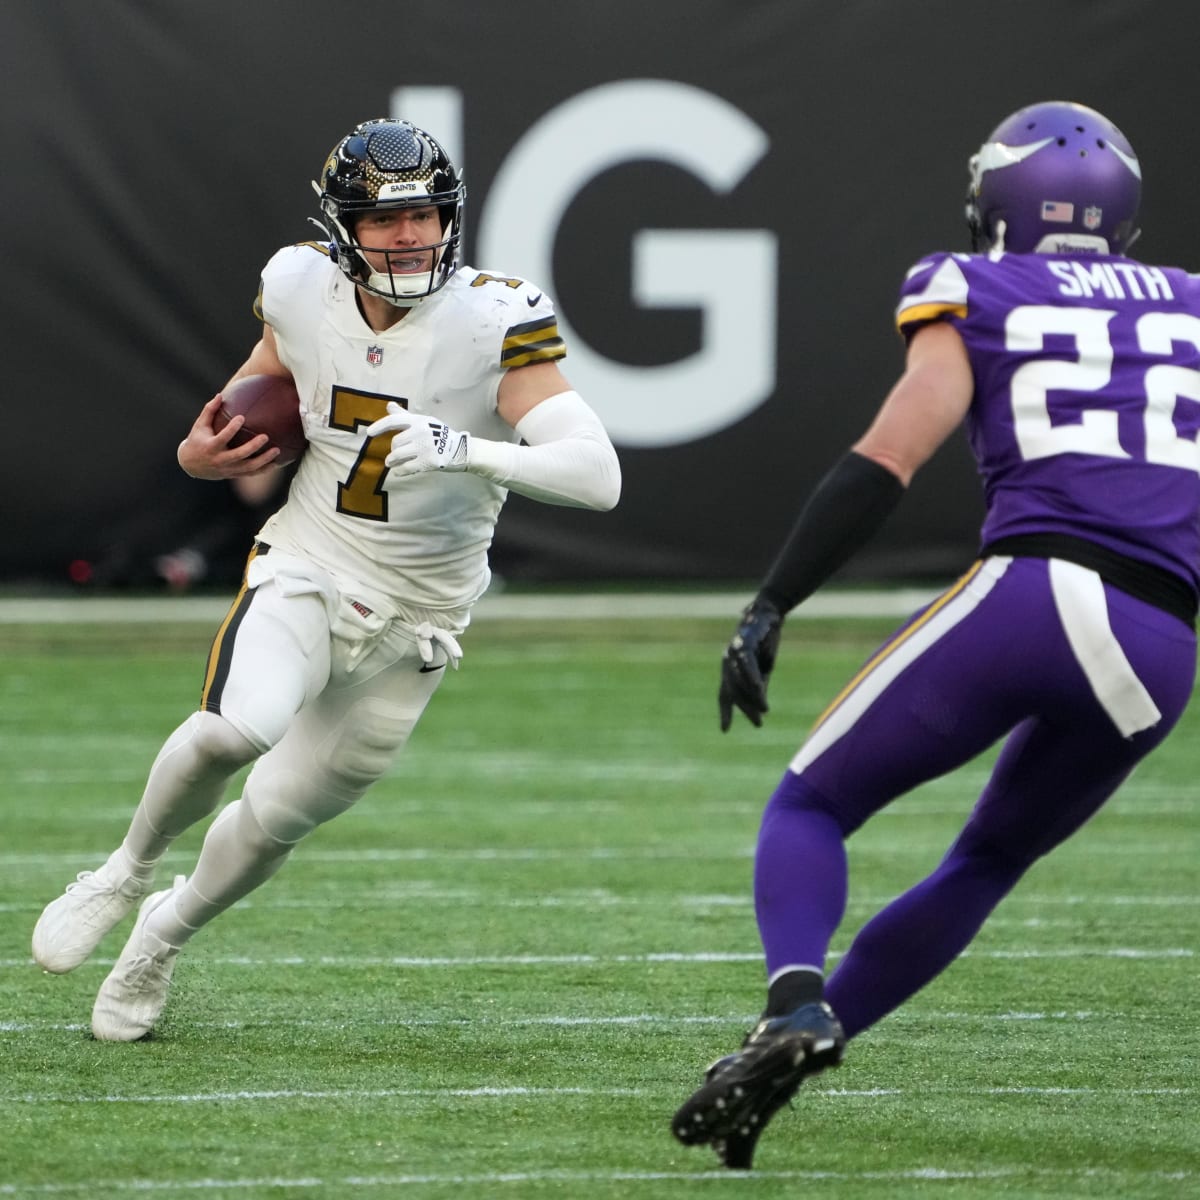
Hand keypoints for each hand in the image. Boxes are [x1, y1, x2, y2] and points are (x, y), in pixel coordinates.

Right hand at [178, 396, 279, 479]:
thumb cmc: (197, 440)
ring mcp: (228, 469)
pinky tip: (276, 463)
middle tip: (266, 436)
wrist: (191, 465)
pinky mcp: (234, 474)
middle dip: (253, 447)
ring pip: (248, 467)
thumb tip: (220, 395)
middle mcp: (220, 459)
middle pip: (239, 455)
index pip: (223, 437)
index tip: (242, 417)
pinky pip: (251, 473)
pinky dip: (264, 469)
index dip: (232, 428)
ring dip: (264, 460)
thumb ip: (210, 410)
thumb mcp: (200, 425)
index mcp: (211, 447)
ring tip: (277, 450)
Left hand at [365, 403, 469, 479]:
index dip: (379, 426)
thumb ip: (405, 416)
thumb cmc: (440, 435)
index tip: (369, 433)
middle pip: (395, 442)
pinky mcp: (428, 462)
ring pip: (397, 455)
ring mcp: (425, 447)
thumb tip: (389, 405)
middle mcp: (421, 432)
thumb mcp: (424, 421)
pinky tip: (398, 471)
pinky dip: (399, 471)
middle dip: (393, 449)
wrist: (461, 450)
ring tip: (391, 463)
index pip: (394, 420)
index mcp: (419, 420)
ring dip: (392, 461)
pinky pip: (405, 468)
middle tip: (395, 454)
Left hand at [718, 597, 782, 730]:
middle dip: (745, 708)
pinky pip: (746, 663)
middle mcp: (727, 662)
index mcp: (730, 670)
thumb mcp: (763, 670)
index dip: (725, 712)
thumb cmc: (764, 643)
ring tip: (764, 710)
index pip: (725, 695)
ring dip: (752, 696)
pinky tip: (759, 688)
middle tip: (758, 722)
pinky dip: (752, 677)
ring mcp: (733, 652)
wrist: (770, 616)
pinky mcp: (743, 643)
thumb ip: (759, 686)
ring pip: (739, 680)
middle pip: (733, 691)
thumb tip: (760, 707)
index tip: (724, 730)